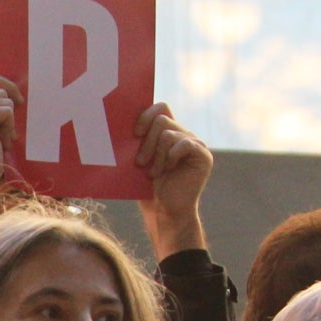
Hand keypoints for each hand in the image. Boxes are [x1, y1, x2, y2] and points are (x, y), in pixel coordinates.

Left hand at [132, 102, 211, 257]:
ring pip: (168, 133)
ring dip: (156, 155)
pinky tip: (167, 170)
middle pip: (161, 119)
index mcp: (168, 132)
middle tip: (140, 162)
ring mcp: (196, 144)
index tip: (134, 133)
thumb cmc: (146, 188)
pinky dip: (170, 157)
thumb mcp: (136, 160)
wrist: (162, 212)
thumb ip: (135, 140)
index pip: (160, 107)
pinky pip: (184, 144)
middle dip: (146, 142)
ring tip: (153, 173)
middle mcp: (184, 134)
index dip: (146, 115)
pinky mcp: (203, 155)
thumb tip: (116, 119)